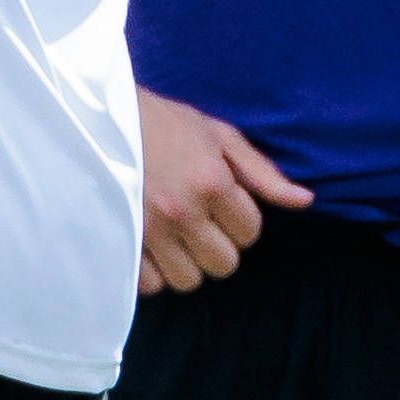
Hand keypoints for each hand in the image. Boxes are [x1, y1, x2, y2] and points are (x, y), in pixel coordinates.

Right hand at [139, 90, 311, 292]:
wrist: (94, 115)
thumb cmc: (162, 121)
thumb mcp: (216, 134)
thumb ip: (261, 172)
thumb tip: (305, 201)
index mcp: (211, 181)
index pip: (250, 232)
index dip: (241, 221)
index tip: (220, 204)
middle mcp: (183, 210)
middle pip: (224, 264)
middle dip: (217, 246)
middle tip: (198, 223)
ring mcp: (148, 229)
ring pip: (189, 280)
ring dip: (186, 262)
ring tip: (174, 237)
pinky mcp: (120, 240)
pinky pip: (151, 284)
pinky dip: (153, 272)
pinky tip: (150, 247)